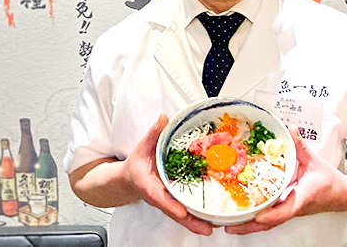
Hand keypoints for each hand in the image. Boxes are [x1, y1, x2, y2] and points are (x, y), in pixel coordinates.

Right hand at [122, 114, 213, 235]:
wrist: (130, 177)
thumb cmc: (137, 163)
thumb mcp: (142, 147)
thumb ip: (153, 133)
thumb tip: (164, 118)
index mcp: (149, 186)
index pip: (160, 198)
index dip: (171, 206)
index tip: (182, 212)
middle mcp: (159, 198)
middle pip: (175, 213)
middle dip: (191, 222)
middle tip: (208, 228)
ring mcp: (168, 202)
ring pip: (182, 216)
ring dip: (197, 222)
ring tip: (216, 226)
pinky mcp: (175, 202)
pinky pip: (187, 211)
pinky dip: (198, 216)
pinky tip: (214, 218)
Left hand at [226, 125, 346, 234]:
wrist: (342, 195)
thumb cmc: (330, 182)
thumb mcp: (315, 161)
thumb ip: (300, 146)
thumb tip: (291, 129)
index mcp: (302, 197)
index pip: (286, 210)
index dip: (271, 214)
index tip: (258, 216)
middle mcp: (293, 207)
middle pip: (269, 222)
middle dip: (249, 226)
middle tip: (230, 225)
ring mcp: (289, 210)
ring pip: (268, 223)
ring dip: (249, 225)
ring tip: (230, 224)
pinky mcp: (287, 210)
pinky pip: (269, 217)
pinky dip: (255, 218)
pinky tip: (242, 215)